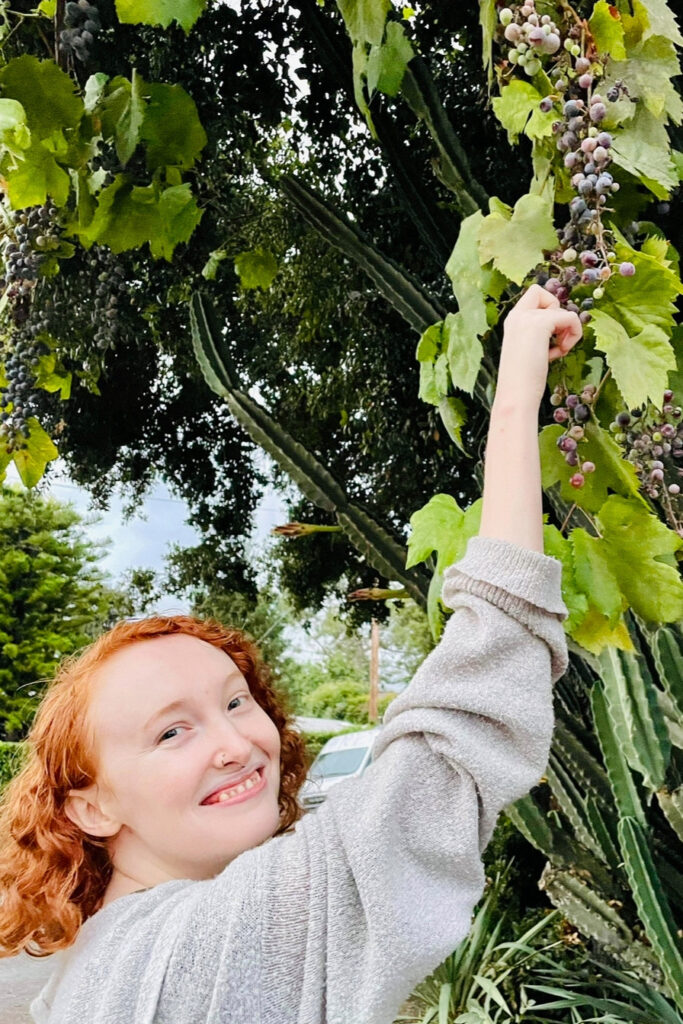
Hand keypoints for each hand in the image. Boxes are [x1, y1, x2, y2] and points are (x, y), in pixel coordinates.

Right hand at [496, 284, 582, 410]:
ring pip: (561, 308)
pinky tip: (560, 353)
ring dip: (567, 330)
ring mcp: (527, 318)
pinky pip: (571, 317)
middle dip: (557, 314)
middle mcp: (517, 316)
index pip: (533, 296)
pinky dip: (574, 335)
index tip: (548, 336)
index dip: (548, 310)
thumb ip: (539, 336)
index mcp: (512, 322)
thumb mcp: (530, 352)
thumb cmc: (523, 383)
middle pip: (543, 293)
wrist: (516, 397)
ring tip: (558, 351)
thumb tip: (562, 328)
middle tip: (553, 338)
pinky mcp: (539, 324)